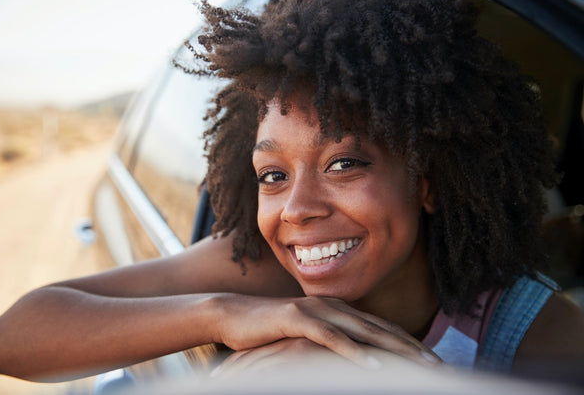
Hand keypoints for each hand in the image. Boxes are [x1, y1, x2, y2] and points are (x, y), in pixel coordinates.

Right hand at [211, 294, 440, 368]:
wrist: (234, 315)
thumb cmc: (272, 330)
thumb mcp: (308, 336)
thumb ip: (332, 342)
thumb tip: (357, 359)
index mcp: (340, 310)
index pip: (381, 328)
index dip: (408, 344)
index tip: (432, 361)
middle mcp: (334, 306)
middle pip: (381, 328)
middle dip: (412, 348)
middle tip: (439, 366)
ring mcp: (317, 310)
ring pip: (364, 331)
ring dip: (394, 350)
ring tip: (420, 367)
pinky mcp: (298, 319)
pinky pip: (332, 339)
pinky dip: (355, 354)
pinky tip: (375, 368)